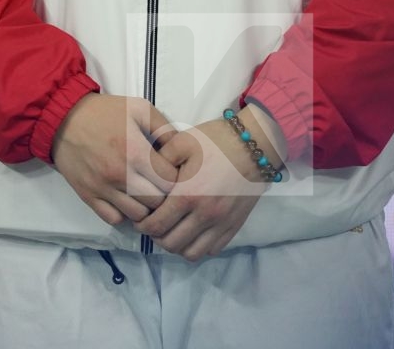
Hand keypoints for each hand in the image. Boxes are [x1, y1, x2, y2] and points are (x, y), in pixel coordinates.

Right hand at [52, 93, 177, 226]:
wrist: (64, 119)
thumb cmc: (106, 112)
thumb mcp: (139, 108)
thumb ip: (164, 127)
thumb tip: (180, 150)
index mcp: (135, 151)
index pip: (169, 181)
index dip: (177, 179)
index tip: (174, 172)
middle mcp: (121, 175)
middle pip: (156, 202)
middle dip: (165, 196)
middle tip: (163, 185)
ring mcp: (103, 189)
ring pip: (138, 216)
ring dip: (146, 207)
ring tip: (147, 193)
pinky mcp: (89, 197)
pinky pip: (114, 219)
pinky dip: (124, 214)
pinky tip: (127, 200)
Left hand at [133, 116, 269, 260]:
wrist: (254, 145)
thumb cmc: (216, 141)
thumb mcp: (183, 141)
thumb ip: (159, 160)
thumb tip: (144, 178)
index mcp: (188, 194)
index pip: (156, 226)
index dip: (142, 226)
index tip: (139, 218)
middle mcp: (204, 215)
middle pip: (171, 244)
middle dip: (156, 237)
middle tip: (153, 224)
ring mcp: (221, 224)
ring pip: (191, 253)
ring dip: (177, 246)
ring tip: (172, 230)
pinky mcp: (234, 226)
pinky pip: (211, 250)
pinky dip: (198, 246)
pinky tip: (193, 231)